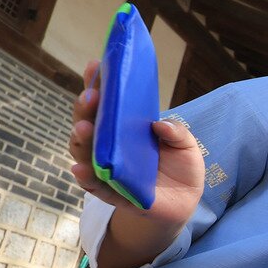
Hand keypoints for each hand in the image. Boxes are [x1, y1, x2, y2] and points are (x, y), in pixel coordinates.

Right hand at [67, 60, 204, 228]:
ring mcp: (107, 167)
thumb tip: (160, 125)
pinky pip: (95, 185)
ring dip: (81, 139)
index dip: (98, 84)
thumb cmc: (181, 167)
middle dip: (86, 108)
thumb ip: (178, 133)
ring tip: (84, 128)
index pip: (106, 103)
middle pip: (89, 123)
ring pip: (85, 152)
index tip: (95, 64)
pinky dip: (86, 177)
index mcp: (124, 127)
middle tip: (91, 96)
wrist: (184, 202)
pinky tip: (80, 167)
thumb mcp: (187, 145)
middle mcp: (109, 144)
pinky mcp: (113, 193)